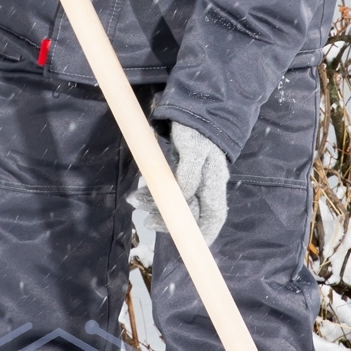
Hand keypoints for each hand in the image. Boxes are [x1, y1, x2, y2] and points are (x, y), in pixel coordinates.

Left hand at [130, 123, 229, 245]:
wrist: (194, 107)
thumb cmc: (195, 128)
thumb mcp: (193, 149)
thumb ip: (189, 175)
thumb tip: (182, 198)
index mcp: (214, 180)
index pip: (214, 216)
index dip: (204, 234)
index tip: (187, 244)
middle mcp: (207, 183)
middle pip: (191, 213)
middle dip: (168, 220)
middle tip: (147, 220)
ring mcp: (196, 179)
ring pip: (177, 203)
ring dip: (156, 205)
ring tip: (135, 200)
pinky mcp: (183, 172)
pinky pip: (171, 191)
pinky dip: (155, 194)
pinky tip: (142, 193)